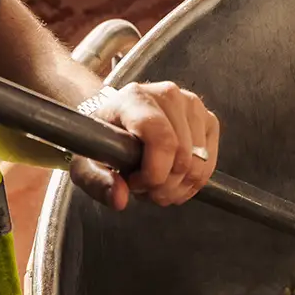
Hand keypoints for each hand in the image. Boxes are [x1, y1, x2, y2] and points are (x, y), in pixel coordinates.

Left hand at [71, 82, 219, 209]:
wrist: (117, 117)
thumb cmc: (101, 139)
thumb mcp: (85, 162)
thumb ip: (97, 182)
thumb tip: (120, 199)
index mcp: (135, 99)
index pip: (161, 139)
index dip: (154, 173)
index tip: (135, 184)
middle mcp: (168, 95)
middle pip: (182, 157)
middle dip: (163, 186)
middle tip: (143, 187)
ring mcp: (192, 105)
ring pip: (198, 164)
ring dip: (178, 186)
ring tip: (157, 182)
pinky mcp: (207, 119)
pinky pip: (209, 163)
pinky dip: (193, 181)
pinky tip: (174, 178)